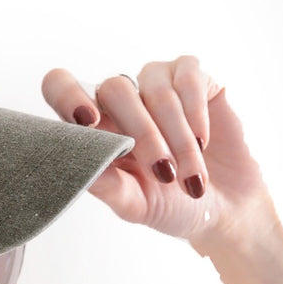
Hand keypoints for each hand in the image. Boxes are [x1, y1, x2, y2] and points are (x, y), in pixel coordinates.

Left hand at [41, 57, 280, 256]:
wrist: (221, 207)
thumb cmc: (168, 206)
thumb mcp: (133, 204)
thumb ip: (106, 184)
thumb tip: (78, 166)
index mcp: (93, 128)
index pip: (61, 86)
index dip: (67, 94)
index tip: (88, 121)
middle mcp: (119, 100)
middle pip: (116, 90)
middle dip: (143, 135)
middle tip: (164, 174)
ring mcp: (155, 83)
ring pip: (155, 89)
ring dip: (176, 136)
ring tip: (189, 174)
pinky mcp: (192, 76)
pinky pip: (189, 78)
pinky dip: (196, 113)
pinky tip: (202, 142)